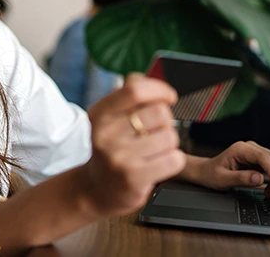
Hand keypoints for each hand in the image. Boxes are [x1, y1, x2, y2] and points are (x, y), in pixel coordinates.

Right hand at [82, 73, 185, 216]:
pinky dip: (173, 161)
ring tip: (153, 151)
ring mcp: (119, 158)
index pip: (135, 90)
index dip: (160, 89)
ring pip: (170, 136)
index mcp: (100, 114)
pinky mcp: (134, 179)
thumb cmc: (111, 148)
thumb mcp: (110, 119)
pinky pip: (174, 159)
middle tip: (155, 132)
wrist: (95, 191)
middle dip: (166, 122)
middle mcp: (105, 134)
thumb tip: (143, 77)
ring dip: (169, 144)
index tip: (169, 97)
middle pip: (160, 113)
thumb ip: (127, 95)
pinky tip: (158, 164)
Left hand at [189, 141, 269, 198]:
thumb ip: (241, 178)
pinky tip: (269, 188)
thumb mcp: (223, 179)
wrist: (206, 171)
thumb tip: (259, 179)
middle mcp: (250, 147)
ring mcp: (255, 152)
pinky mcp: (258, 159)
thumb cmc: (211, 174)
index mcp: (240, 149)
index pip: (263, 157)